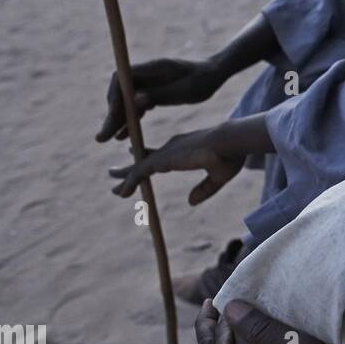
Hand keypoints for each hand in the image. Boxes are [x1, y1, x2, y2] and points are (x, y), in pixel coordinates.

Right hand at [96, 58, 222, 141]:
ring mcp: (148, 82)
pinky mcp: (153, 91)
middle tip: (102, 137)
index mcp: (152, 68)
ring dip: (117, 119)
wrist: (215, 74)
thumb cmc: (203, 80)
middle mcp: (146, 74)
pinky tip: (122, 135)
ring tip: (106, 139)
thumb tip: (135, 100)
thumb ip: (160, 95)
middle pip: (120, 93)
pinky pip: (136, 106)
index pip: (121, 79)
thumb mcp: (184, 91)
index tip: (112, 116)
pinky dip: (130, 119)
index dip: (114, 97)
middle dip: (111, 114)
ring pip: (126, 101)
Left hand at [108, 125, 243, 203]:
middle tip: (116, 174)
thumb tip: (190, 202)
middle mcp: (173, 148)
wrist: (230, 141)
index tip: (139, 162)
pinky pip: (139, 172)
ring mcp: (166, 153)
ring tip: (114, 187)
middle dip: (132, 169)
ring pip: (139, 166)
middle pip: (146, 159)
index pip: (162, 155)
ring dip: (126, 177)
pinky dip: (129, 182)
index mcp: (185, 149)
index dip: (150, 160)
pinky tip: (121, 192)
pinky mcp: (162, 160)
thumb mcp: (218, 176)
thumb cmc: (230, 155)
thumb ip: (205, 189)